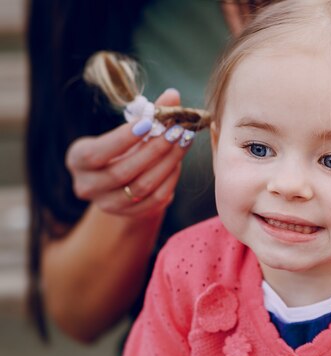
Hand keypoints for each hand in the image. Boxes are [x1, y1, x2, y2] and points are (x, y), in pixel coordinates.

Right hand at [66, 89, 191, 216]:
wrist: (120, 181)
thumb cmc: (121, 147)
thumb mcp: (127, 130)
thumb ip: (149, 114)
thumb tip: (173, 95)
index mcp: (78, 160)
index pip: (97, 153)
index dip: (123, 139)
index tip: (150, 122)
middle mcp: (87, 186)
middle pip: (123, 172)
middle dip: (154, 150)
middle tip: (176, 131)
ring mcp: (107, 204)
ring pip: (142, 187)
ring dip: (167, 163)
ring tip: (183, 142)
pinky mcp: (128, 215)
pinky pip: (154, 200)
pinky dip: (170, 180)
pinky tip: (178, 162)